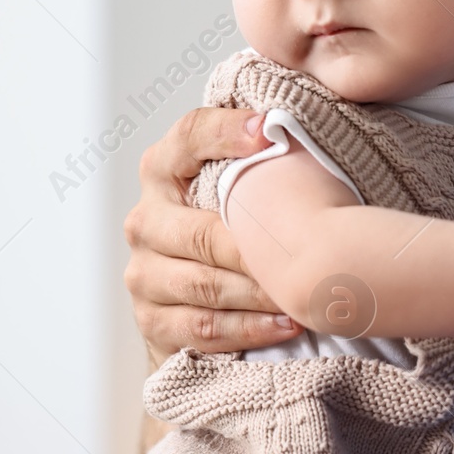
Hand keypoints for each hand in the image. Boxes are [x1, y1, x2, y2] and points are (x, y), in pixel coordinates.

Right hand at [124, 108, 300, 362]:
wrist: (193, 303)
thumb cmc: (230, 233)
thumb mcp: (234, 188)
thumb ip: (253, 157)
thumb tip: (291, 125)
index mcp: (162, 171)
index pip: (188, 137)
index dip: (226, 132)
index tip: (271, 132)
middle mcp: (146, 220)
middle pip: (203, 231)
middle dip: (259, 247)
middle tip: (310, 253)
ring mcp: (144, 273)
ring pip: (206, 283)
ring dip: (261, 292)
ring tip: (306, 293)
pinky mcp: (152, 321)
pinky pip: (204, 327)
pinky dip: (250, 328)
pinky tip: (287, 323)